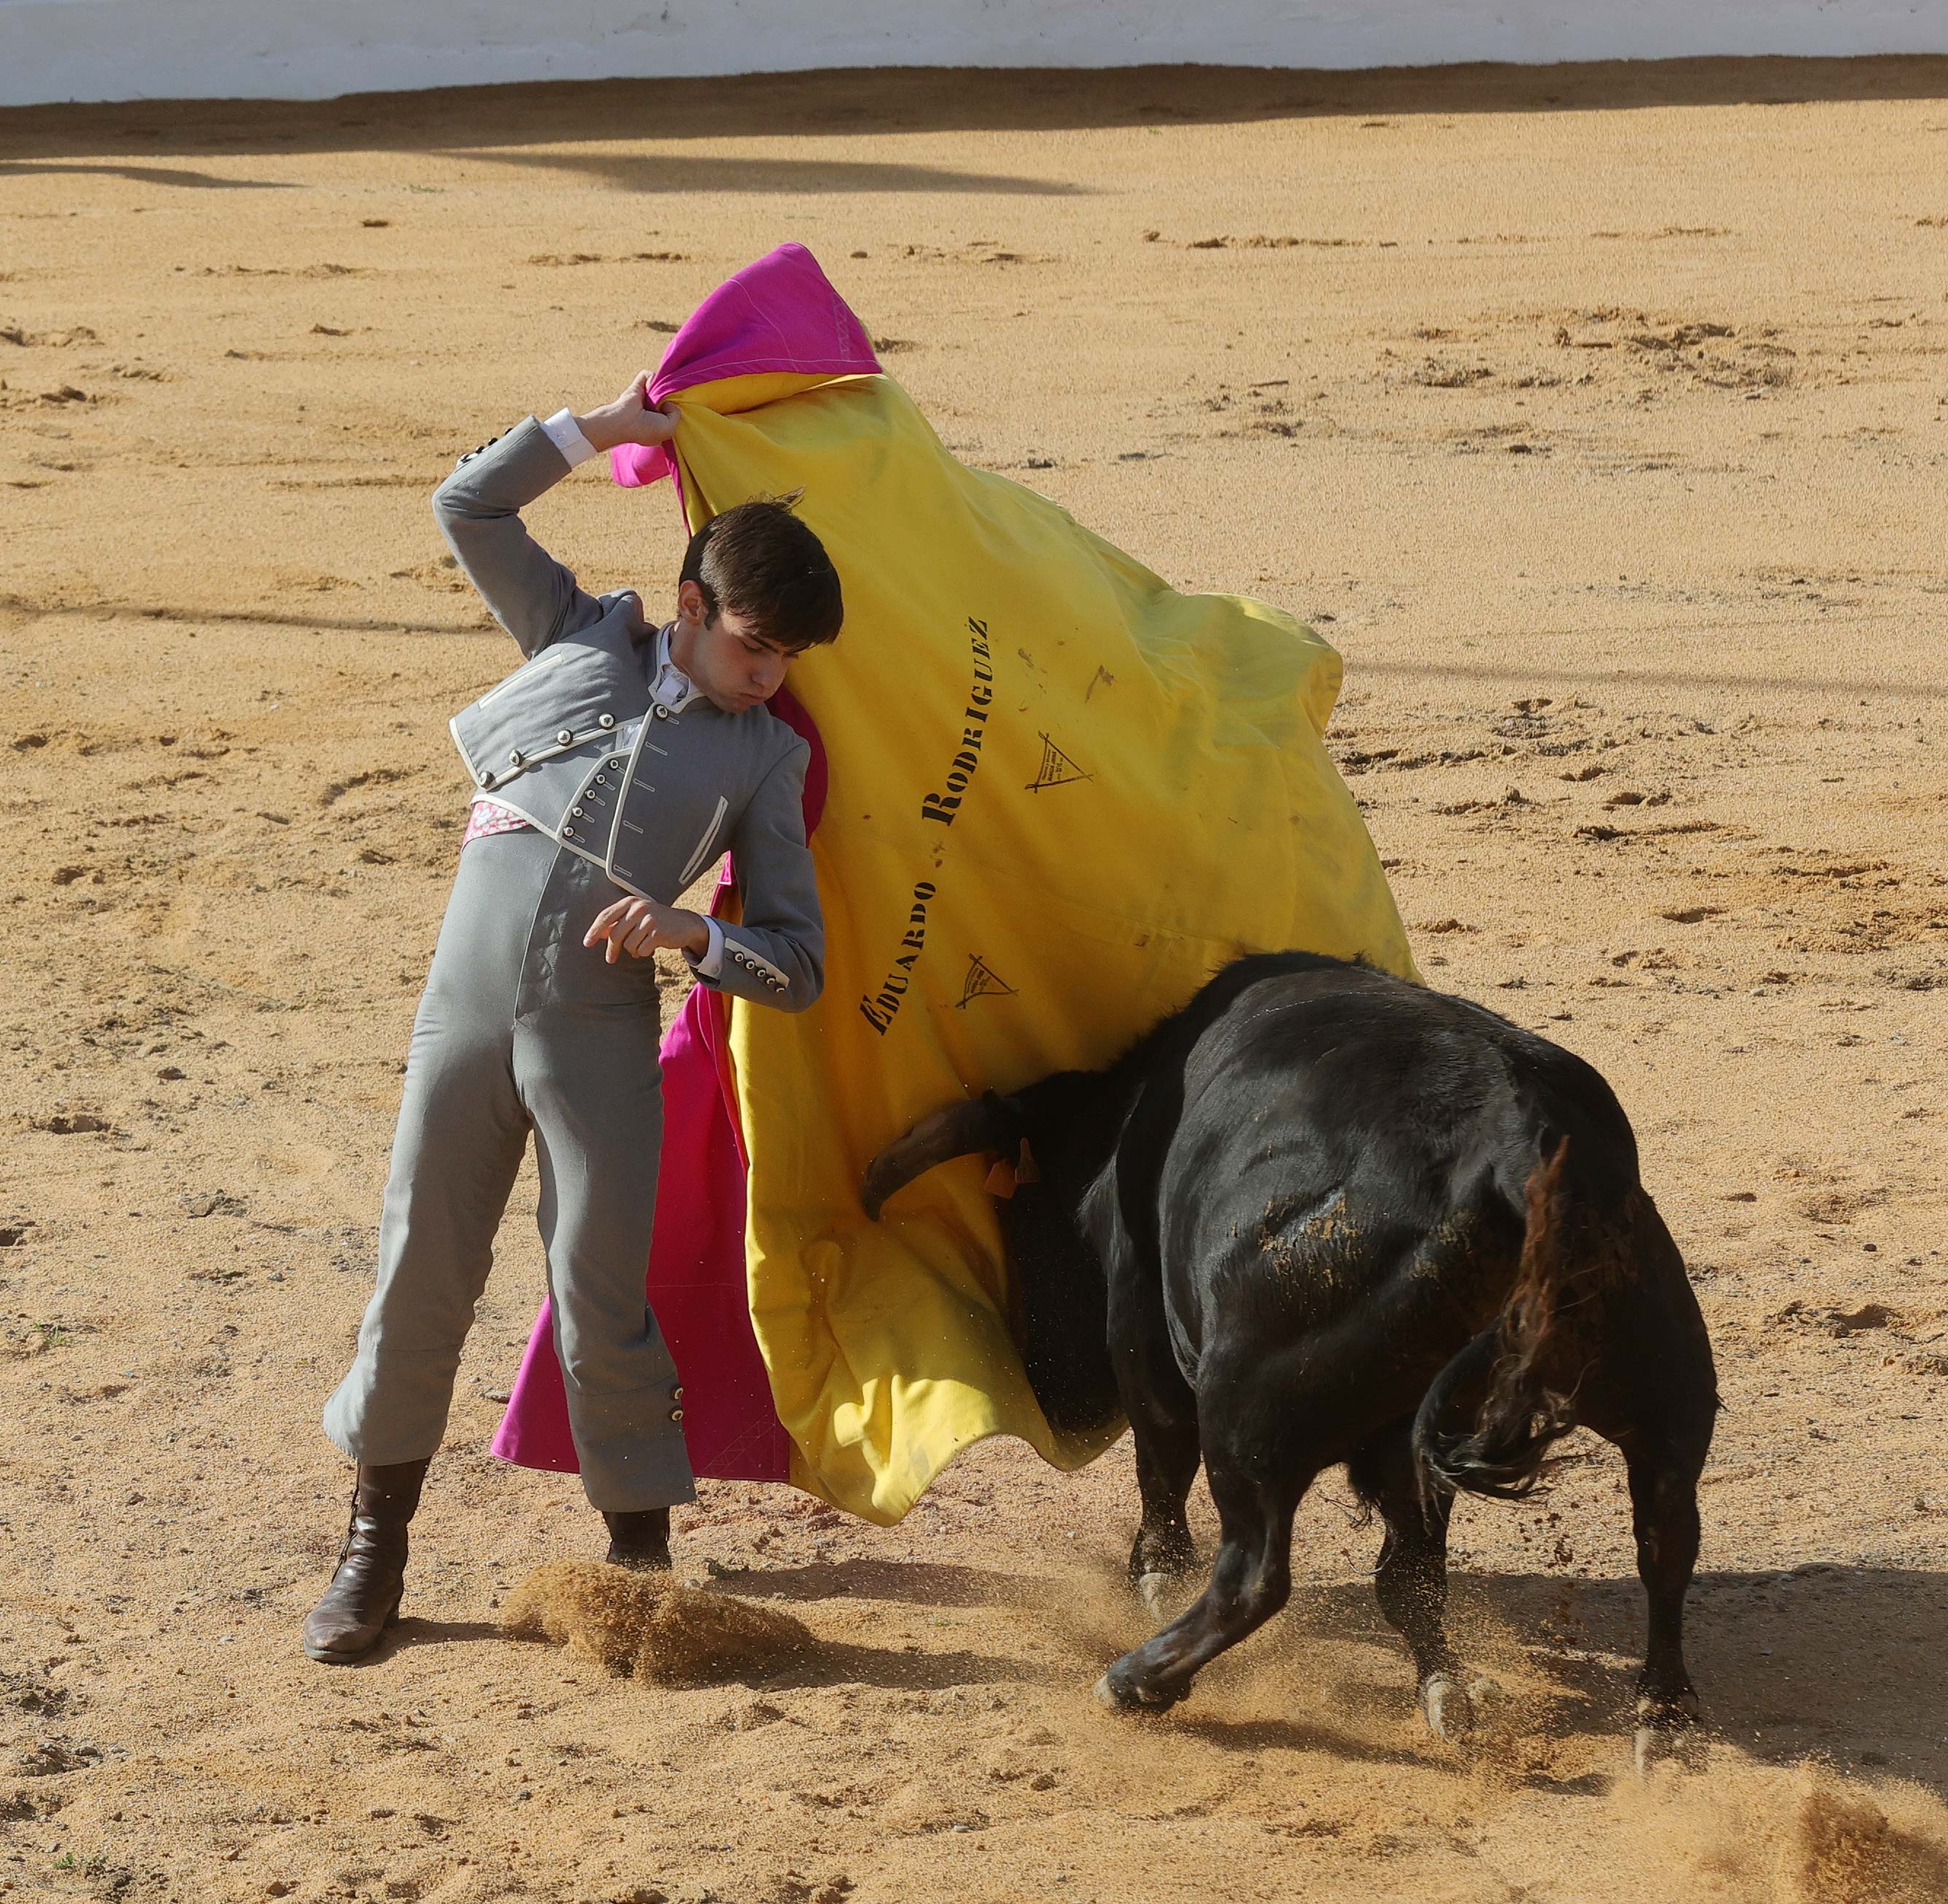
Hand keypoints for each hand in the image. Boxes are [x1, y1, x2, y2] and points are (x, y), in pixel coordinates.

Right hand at [574, 372, 677, 453]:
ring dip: (661, 387)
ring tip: (656, 398)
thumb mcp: (670, 429)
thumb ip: (677, 414)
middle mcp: (654, 410)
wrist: (623, 422)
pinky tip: (647, 390)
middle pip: (671, 397)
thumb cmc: (645, 429)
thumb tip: (667, 399)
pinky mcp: (638, 386)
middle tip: (670, 401)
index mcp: (661, 424)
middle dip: (674, 396)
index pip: (675, 414)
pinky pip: (648, 375)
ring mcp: (646, 398)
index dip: (681, 410)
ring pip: (661, 385)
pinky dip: (649, 379)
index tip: (686, 409)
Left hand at [583, 895, 707, 963]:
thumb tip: (598, 934)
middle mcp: (638, 908)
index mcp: (630, 902)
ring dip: (633, 950)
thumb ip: (618, 923)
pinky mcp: (658, 932)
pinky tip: (651, 947)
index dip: (594, 931)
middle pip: (615, 934)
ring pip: (629, 945)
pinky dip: (644, 952)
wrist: (685, 924)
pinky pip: (641, 950)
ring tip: (642, 945)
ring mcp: (649, 920)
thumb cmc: (656, 921)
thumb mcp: (636, 917)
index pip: (606, 916)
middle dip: (611, 950)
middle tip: (610, 959)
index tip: (586, 943)